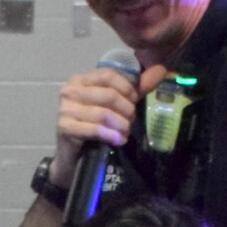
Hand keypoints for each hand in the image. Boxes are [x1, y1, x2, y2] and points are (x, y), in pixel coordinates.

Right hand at [52, 64, 141, 178]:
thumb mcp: (116, 105)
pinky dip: (111, 135)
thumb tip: (162, 70)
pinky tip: (118, 140)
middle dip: (126, 109)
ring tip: (126, 132)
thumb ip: (136, 88)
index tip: (134, 101)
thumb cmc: (94, 126)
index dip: (127, 88)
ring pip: (103, 113)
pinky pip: (94, 129)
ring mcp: (65, 109)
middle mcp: (70, 90)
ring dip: (121, 125)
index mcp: (80, 80)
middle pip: (108, 95)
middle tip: (131, 121)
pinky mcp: (65, 127)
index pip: (108, 75)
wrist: (73, 156)